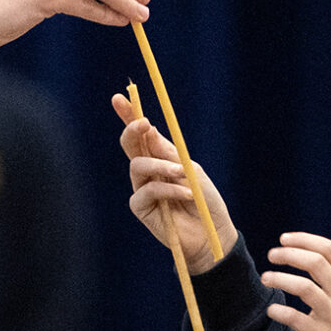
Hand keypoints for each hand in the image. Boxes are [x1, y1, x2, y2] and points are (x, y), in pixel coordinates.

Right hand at [112, 94, 233, 272]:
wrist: (212, 232)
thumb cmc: (204, 200)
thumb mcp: (190, 169)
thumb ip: (168, 153)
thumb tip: (148, 129)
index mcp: (160, 157)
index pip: (140, 134)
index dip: (128, 116)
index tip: (119, 98)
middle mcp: (148, 171)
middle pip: (130, 146)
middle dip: (133, 131)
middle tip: (143, 125)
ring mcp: (142, 188)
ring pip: (137, 166)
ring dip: (161, 166)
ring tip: (181, 173)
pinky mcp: (140, 207)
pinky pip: (145, 191)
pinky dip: (167, 189)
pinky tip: (184, 194)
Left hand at [260, 233, 330, 330]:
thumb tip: (307, 262)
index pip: (330, 250)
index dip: (304, 240)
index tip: (285, 239)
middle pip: (316, 262)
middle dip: (289, 254)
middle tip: (272, 255)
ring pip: (304, 287)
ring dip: (280, 279)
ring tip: (266, 278)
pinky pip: (296, 318)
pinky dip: (279, 312)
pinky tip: (271, 311)